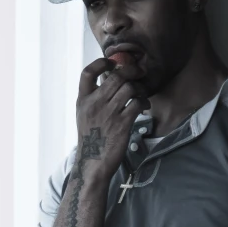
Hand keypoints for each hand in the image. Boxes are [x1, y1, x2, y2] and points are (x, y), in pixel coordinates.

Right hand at [75, 59, 150, 181]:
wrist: (93, 163)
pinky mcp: (123, 124)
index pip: (87, 73)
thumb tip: (109, 81)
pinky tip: (144, 106)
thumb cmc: (90, 140)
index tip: (112, 63)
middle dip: (131, 71)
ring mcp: (109, 113)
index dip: (101, 63)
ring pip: (129, 88)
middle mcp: (95, 104)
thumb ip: (93, 99)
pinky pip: (138, 103)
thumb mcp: (84, 116)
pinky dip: (144, 102)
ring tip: (141, 94)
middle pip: (116, 76)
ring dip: (139, 88)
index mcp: (83, 101)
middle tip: (139, 72)